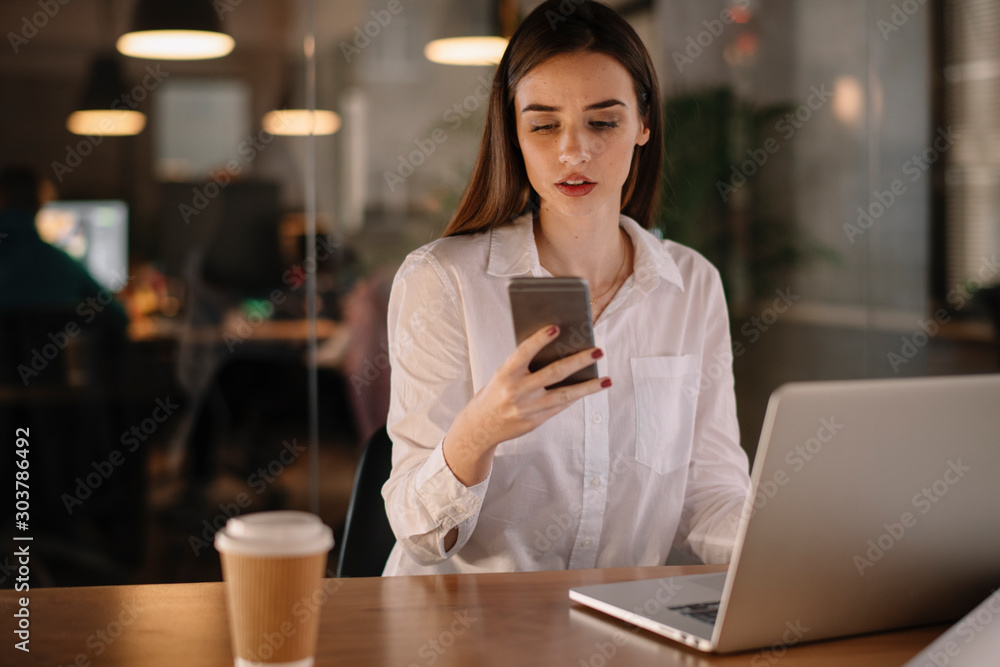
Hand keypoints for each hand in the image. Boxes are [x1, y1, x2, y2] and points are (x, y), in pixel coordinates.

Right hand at [442, 324, 610, 485]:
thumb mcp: (504, 375)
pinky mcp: (535, 422)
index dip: (539, 339)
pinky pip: (560, 406)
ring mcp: (527, 408)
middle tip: (598, 351)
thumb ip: (526, 365)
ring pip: (565, 395)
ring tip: (607, 379)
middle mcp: (516, 391)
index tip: (556, 327)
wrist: (480, 427)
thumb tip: (561, 351)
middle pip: (553, 373)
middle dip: (578, 361)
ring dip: (588, 387)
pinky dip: (575, 396)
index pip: (524, 352)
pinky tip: (589, 388)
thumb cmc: (496, 392)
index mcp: (505, 374)